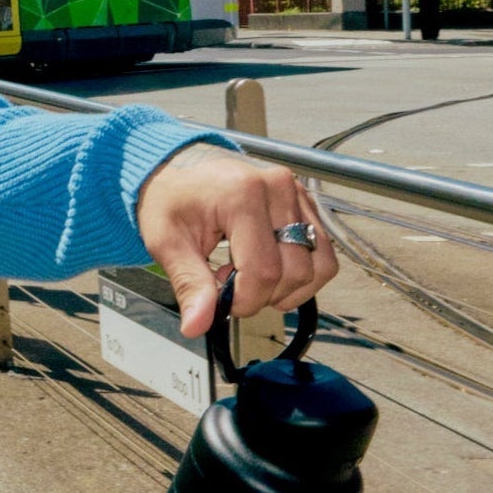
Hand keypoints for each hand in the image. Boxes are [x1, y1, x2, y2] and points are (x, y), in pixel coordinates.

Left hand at [134, 145, 336, 338]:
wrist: (180, 168)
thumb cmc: (172, 199)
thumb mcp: (167, 242)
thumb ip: (189, 283)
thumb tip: (198, 324)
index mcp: (243, 194)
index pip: (263, 271)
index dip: (244, 300)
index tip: (222, 301)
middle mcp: (278, 189)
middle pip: (295, 272)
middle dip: (263, 295)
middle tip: (230, 284)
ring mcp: (297, 195)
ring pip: (319, 267)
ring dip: (288, 288)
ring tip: (250, 275)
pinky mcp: (307, 205)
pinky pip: (324, 255)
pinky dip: (302, 275)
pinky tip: (268, 267)